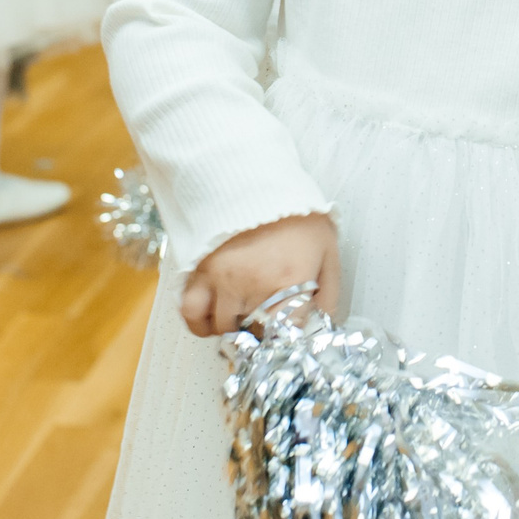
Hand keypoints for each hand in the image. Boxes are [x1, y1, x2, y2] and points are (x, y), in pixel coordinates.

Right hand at [182, 212, 339, 336]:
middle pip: (255, 335)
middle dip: (265, 330)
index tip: (292, 327)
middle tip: (272, 314)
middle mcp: (251, 286)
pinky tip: (214, 316)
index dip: (292, 336)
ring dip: (236, 326)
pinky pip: (191, 312)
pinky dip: (200, 322)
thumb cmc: (297, 216)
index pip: (288, 335)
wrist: (260, 182)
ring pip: (223, 327)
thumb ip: (328, 294)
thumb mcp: (328, 251)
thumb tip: (323, 324)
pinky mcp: (199, 271)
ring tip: (246, 310)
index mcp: (287, 282)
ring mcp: (221, 280)